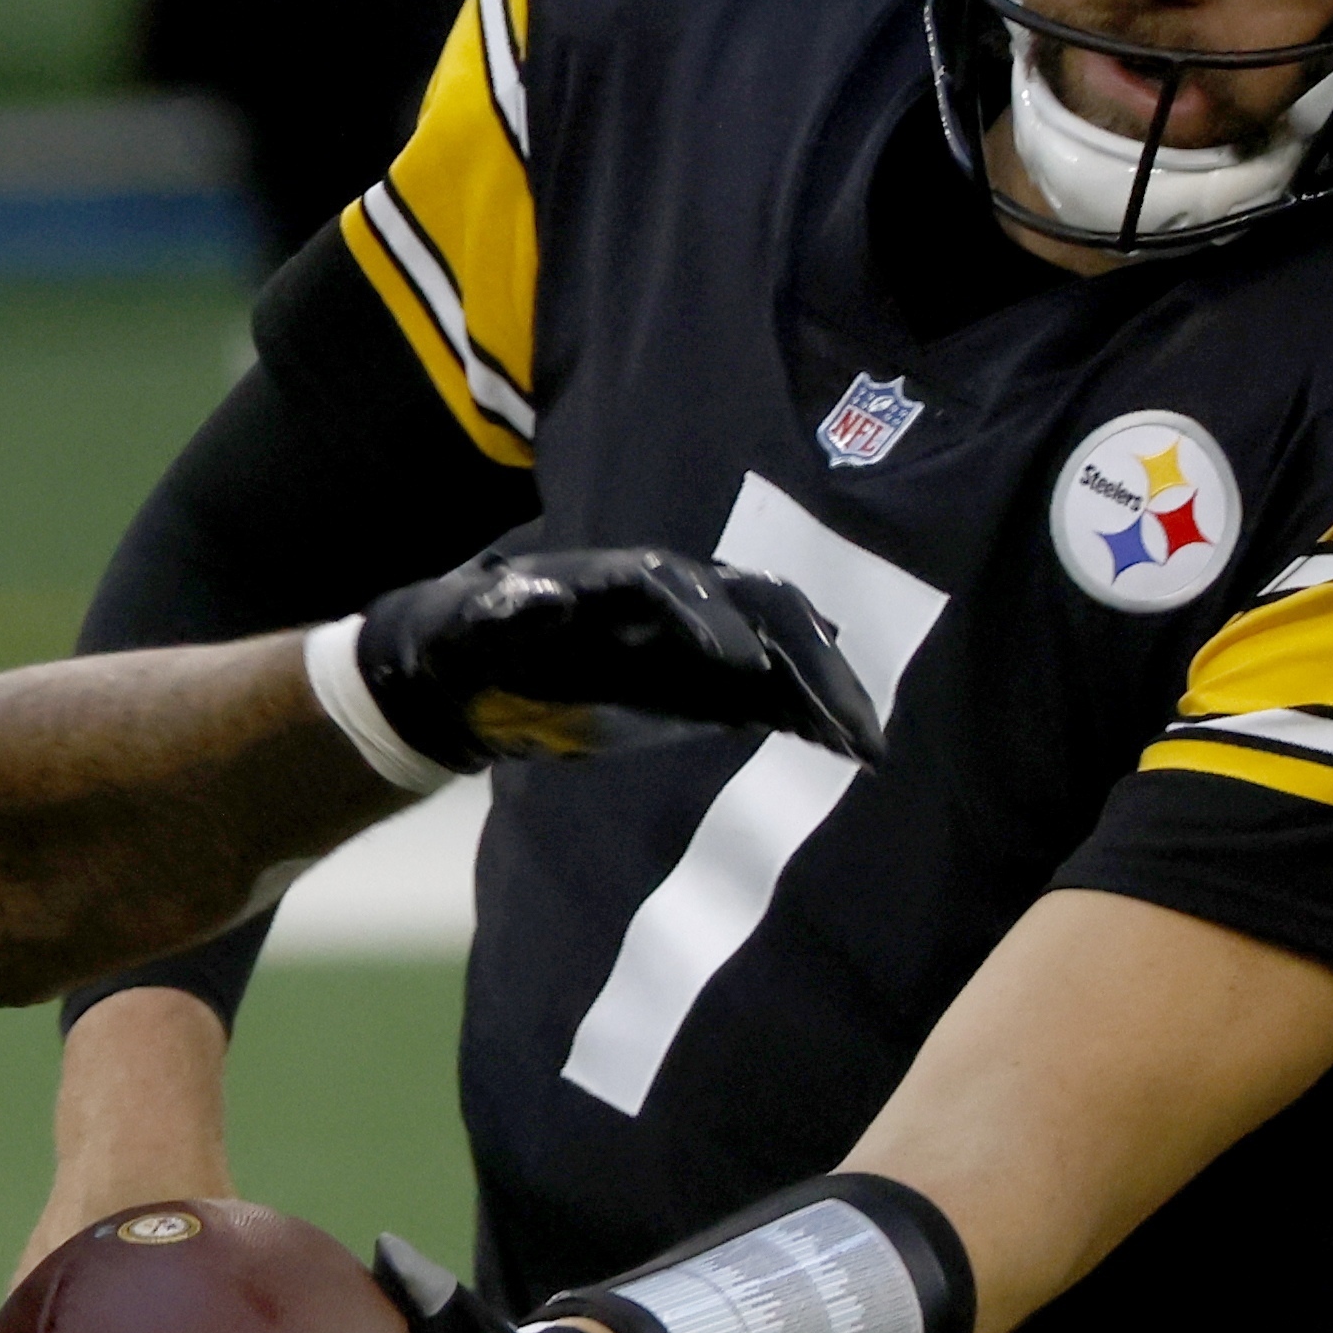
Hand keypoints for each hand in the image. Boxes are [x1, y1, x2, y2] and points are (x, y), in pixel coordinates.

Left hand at [356, 547, 883, 772]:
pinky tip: (851, 754)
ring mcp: (702, 636)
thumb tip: (537, 595)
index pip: (676, 583)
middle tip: (840, 720)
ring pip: (785, 649)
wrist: (479, 668)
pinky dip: (814, 719)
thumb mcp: (468, 625)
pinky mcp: (713, 682)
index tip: (736, 663)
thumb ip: (503, 613)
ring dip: (827, 693)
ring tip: (866, 749)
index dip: (708, 616)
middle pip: (761, 608)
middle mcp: (676, 596)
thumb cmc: (467, 638)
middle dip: (805, 659)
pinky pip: (776, 694)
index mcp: (618, 578)